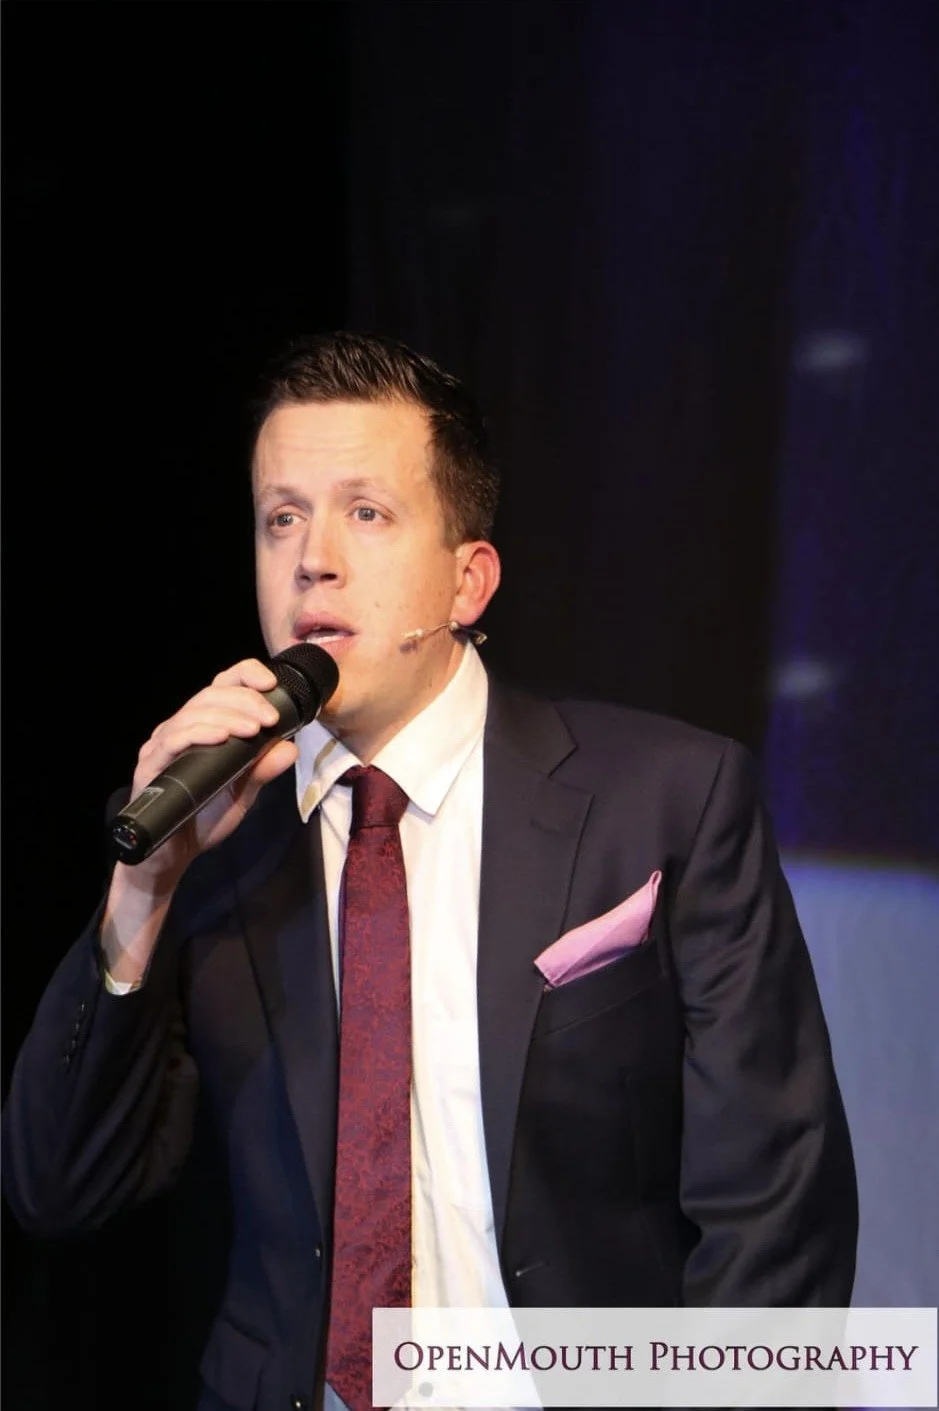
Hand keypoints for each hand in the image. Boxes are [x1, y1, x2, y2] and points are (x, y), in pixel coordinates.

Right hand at [119, 657, 299, 891]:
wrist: (173, 856)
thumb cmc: (204, 818)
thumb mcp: (244, 793)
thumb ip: (262, 770)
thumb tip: (289, 748)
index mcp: (204, 726)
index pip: (222, 685)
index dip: (246, 676)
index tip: (272, 684)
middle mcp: (180, 728)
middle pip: (211, 694)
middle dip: (246, 701)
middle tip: (271, 719)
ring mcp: (163, 745)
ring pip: (193, 713)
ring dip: (227, 717)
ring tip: (254, 729)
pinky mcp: (151, 766)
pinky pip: (174, 740)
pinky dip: (199, 733)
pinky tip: (221, 738)